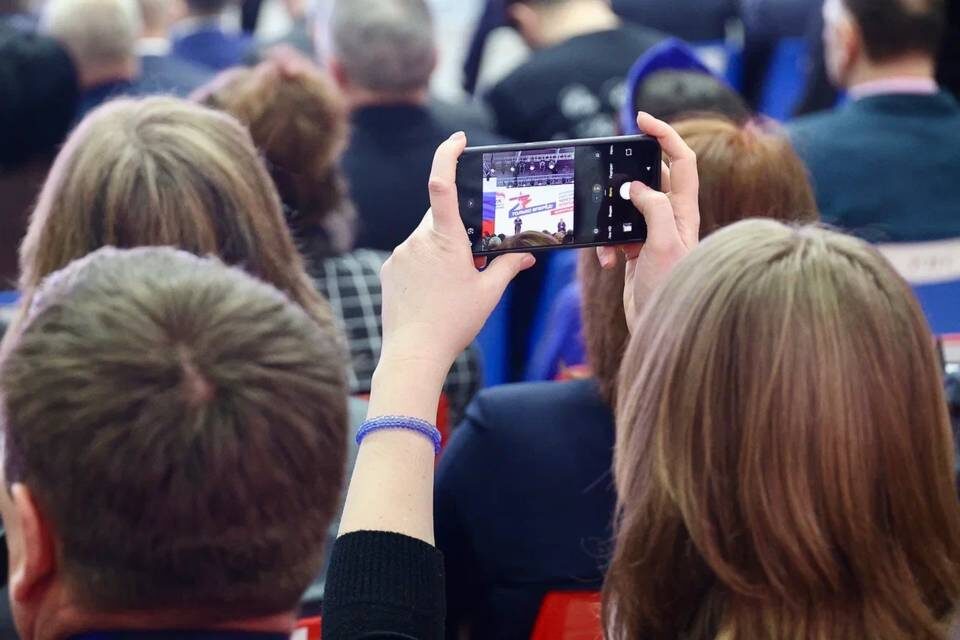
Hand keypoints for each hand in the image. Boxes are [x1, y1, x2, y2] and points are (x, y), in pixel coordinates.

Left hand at [378, 132, 535, 376]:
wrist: (413, 353)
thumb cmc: (453, 323)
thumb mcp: (489, 294)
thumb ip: (508, 266)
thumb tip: (527, 255)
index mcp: (446, 240)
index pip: (441, 185)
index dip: (447, 155)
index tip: (458, 140)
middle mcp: (418, 240)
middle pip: (440, 218)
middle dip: (457, 230)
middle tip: (472, 258)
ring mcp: (400, 253)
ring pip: (425, 239)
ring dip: (441, 251)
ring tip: (451, 286)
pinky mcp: (389, 269)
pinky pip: (411, 256)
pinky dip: (424, 266)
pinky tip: (432, 294)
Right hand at [597, 112, 699, 331]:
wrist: (663, 329)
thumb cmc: (673, 290)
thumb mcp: (665, 244)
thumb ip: (653, 209)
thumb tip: (636, 187)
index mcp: (685, 212)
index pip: (681, 161)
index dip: (665, 134)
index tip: (641, 118)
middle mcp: (671, 219)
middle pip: (651, 179)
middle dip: (627, 176)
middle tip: (607, 173)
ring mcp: (653, 236)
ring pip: (627, 209)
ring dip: (611, 219)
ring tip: (607, 237)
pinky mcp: (638, 254)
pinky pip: (616, 238)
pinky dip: (606, 247)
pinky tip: (608, 263)